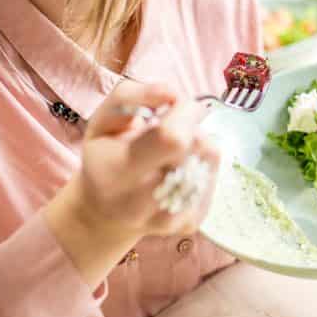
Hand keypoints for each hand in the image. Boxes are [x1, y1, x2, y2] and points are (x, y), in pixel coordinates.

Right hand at [43, 81, 219, 286]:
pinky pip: (214, 176)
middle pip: (198, 146)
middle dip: (191, 124)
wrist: (105, 212)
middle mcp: (143, 202)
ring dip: (198, 143)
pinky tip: (179, 168)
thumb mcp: (102, 119)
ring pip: (211, 158)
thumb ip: (132, 95)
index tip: (175, 104)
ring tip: (172, 150)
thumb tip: (173, 93)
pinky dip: (201, 164)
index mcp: (118, 172)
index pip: (172, 138)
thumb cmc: (105, 156)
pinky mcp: (191, 223)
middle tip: (172, 127)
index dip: (184, 111)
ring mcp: (170, 218)